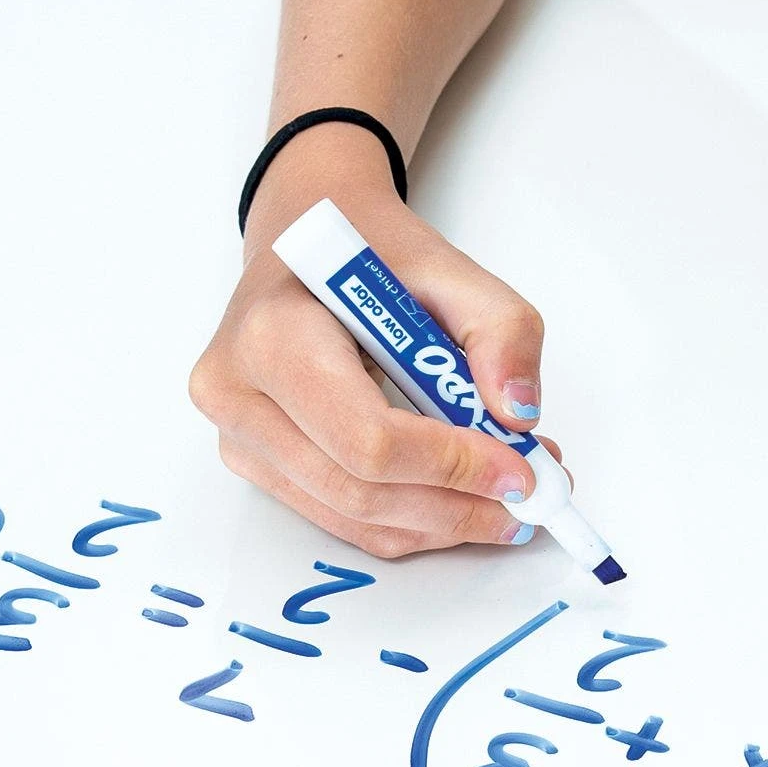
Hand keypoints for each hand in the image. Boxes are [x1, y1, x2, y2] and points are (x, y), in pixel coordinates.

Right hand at [189, 128, 558, 557]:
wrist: (305, 243)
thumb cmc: (367, 254)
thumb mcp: (450, 268)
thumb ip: (501, 332)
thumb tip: (518, 416)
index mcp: (272, 336)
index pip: (369, 437)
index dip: (452, 466)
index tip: (521, 471)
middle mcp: (238, 395)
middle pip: (360, 491)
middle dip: (457, 506)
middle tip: (528, 499)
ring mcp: (239, 439)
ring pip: (354, 519)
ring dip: (442, 524)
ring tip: (507, 503)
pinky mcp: (258, 466)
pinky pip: (342, 520)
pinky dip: (412, 522)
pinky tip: (461, 502)